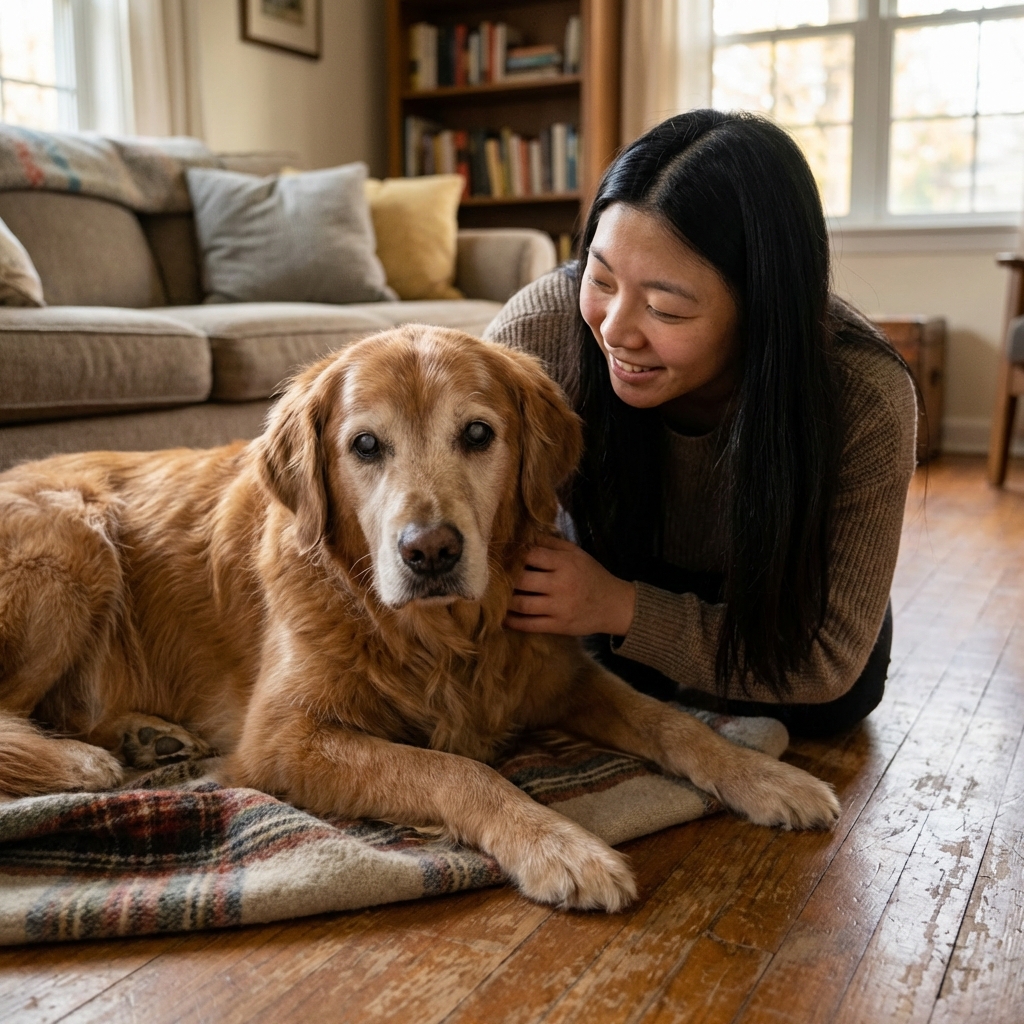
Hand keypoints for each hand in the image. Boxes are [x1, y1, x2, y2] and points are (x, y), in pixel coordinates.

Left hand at [505, 535, 636, 635]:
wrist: (614, 605)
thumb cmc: (592, 575)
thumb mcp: (576, 553)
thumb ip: (551, 543)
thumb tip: (524, 535)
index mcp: (564, 563)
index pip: (530, 555)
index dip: (512, 555)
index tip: (498, 555)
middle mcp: (560, 584)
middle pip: (522, 580)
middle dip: (503, 579)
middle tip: (491, 577)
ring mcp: (559, 607)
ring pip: (522, 604)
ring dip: (504, 601)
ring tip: (493, 597)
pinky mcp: (558, 626)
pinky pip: (529, 625)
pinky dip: (512, 622)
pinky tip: (503, 617)